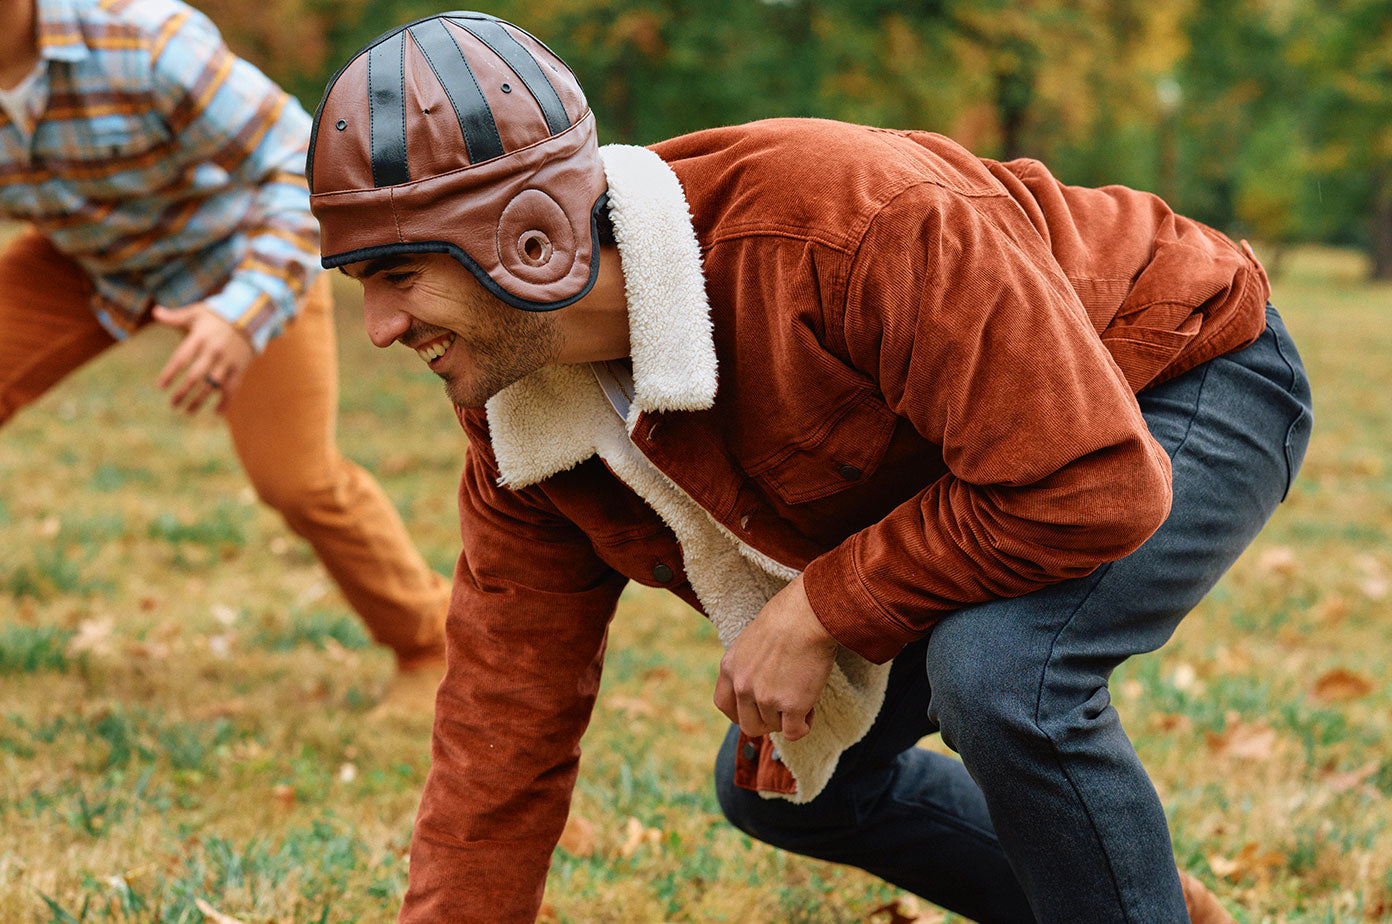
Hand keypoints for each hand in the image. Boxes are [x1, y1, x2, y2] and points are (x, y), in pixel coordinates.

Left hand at [153, 303, 253, 414]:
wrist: (251, 316)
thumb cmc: (219, 315)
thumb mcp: (197, 313)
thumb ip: (176, 316)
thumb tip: (155, 311)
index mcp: (200, 337)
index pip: (181, 358)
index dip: (170, 373)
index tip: (161, 387)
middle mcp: (214, 351)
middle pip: (195, 375)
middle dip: (183, 392)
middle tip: (173, 404)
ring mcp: (228, 361)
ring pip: (213, 385)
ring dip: (200, 400)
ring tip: (188, 411)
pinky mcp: (240, 368)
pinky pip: (232, 388)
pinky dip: (225, 402)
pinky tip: (216, 413)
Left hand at [714, 574, 838, 741]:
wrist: (807, 614)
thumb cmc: (786, 618)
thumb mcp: (752, 639)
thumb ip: (748, 664)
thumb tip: (760, 680)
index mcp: (730, 667)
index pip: (723, 704)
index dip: (740, 712)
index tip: (756, 710)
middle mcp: (742, 685)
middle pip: (748, 724)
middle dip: (766, 721)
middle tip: (784, 708)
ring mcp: (765, 697)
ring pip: (774, 727)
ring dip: (788, 718)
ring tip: (802, 698)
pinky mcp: (791, 705)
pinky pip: (794, 732)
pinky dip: (803, 727)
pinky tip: (809, 712)